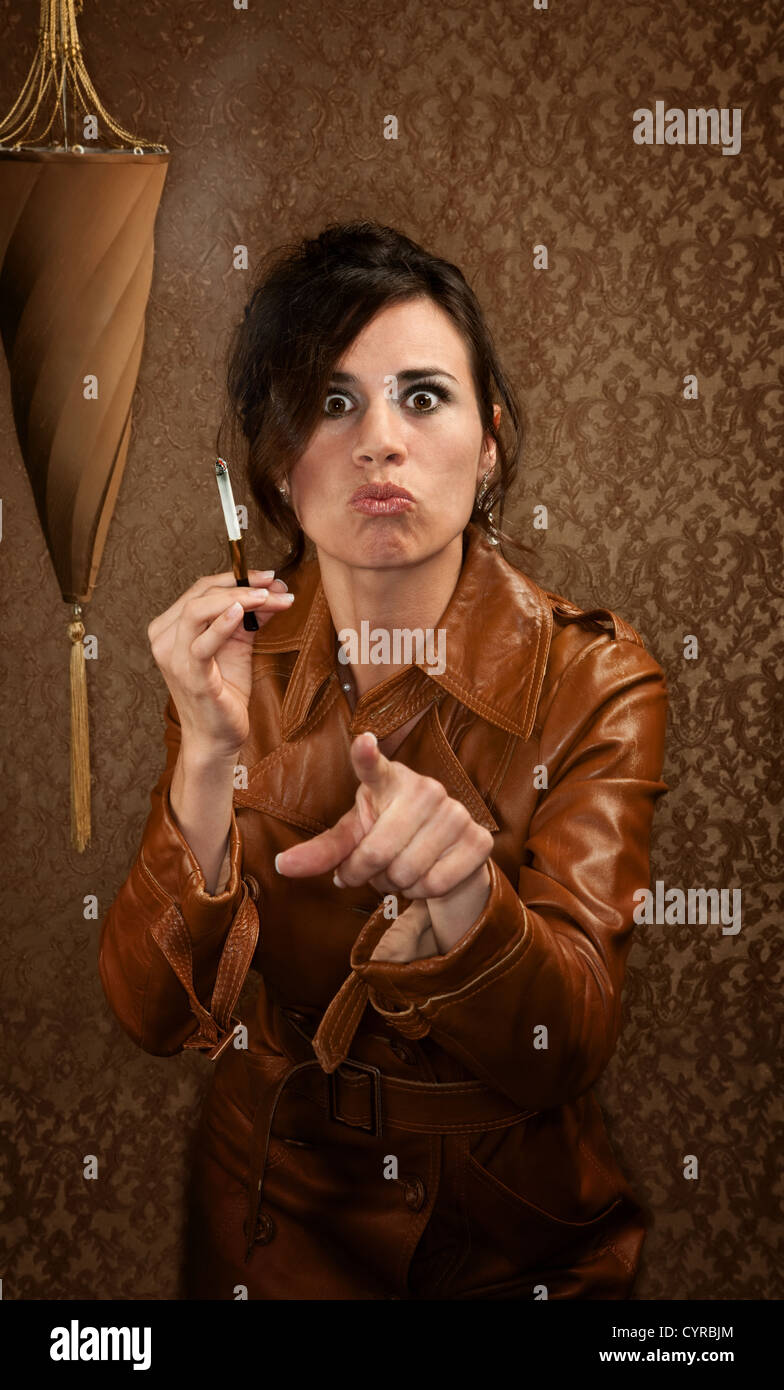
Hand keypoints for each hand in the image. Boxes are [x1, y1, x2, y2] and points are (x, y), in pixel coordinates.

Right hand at [147, 568, 292, 760]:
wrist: (217, 737)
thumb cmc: (224, 693)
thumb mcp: (239, 646)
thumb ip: (252, 617)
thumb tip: (275, 590)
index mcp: (170, 627)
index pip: (200, 590)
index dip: (235, 577)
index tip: (268, 576)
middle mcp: (165, 638)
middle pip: (200, 595)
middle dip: (242, 585)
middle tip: (275, 585)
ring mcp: (173, 657)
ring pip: (198, 611)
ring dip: (237, 598)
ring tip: (267, 597)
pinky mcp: (190, 676)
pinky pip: (202, 644)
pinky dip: (221, 624)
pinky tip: (241, 612)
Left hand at [275, 732, 493, 957]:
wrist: (446, 856)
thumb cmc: (390, 837)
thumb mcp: (354, 838)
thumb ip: (322, 852)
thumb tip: (280, 866)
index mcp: (387, 781)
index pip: (373, 766)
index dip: (367, 755)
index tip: (363, 741)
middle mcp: (425, 789)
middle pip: (377, 853)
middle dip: (366, 875)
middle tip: (372, 870)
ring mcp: (456, 812)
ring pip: (407, 873)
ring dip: (396, 885)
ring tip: (401, 870)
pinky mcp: (479, 838)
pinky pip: (436, 884)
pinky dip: (424, 893)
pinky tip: (427, 875)